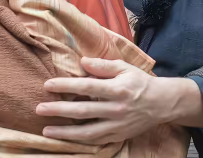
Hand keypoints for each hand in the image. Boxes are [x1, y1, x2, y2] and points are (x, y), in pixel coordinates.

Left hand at [36, 57, 202, 143]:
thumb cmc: (139, 82)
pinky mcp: (118, 135)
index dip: (66, 85)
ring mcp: (117, 125)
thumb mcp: (124, 68)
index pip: (87, 87)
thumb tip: (82, 62)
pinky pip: (96, 140)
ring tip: (46, 130)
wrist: (162, 103)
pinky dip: (79, 140)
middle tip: (40, 109)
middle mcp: (116, 109)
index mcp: (117, 89)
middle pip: (83, 110)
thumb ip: (103, 65)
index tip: (48, 85)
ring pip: (87, 131)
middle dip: (59, 110)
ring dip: (65, 132)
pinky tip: (65, 138)